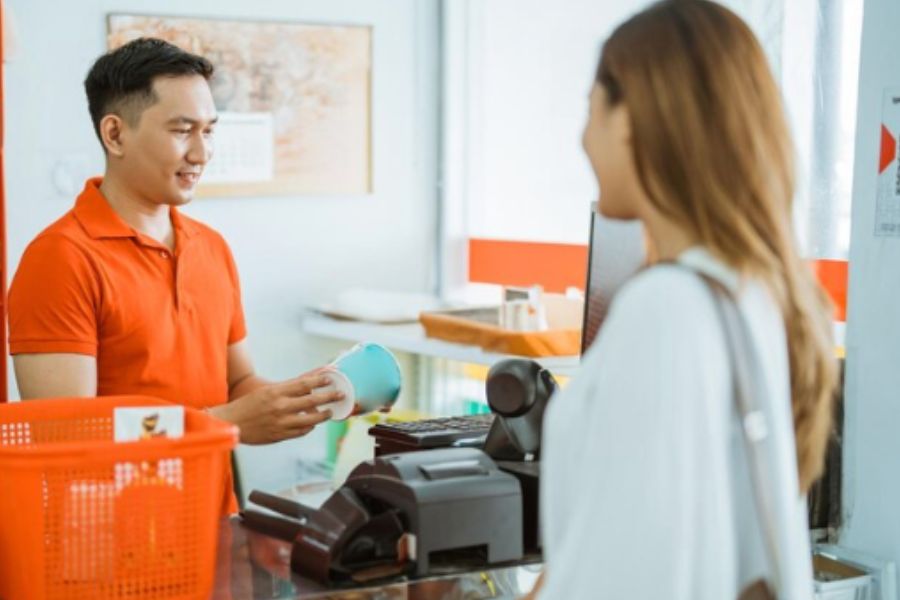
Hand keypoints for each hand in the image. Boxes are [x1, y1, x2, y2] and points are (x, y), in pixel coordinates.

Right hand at [211, 372, 341, 443]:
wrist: (231, 424)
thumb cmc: (248, 405)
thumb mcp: (266, 391)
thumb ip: (287, 388)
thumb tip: (307, 384)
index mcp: (276, 392)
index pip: (304, 384)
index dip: (320, 381)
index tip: (330, 379)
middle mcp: (280, 407)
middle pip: (312, 401)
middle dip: (329, 397)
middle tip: (340, 394)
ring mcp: (281, 423)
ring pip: (310, 420)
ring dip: (323, 415)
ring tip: (329, 412)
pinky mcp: (280, 435)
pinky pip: (301, 432)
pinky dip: (309, 428)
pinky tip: (312, 425)